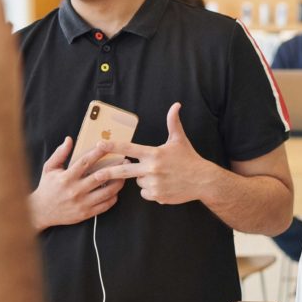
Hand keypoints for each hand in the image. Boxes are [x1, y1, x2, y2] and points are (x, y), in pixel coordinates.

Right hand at [29, 137, 125, 230]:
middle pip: (101, 177)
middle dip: (115, 167)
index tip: (109, 145)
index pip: (86, 162)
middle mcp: (75, 190)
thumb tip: (69, 139)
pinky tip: (116, 190)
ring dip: (118, 182)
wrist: (41, 211)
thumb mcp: (49, 168)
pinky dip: (113, 197)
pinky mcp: (86, 213)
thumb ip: (60, 154)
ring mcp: (82, 203)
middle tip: (125, 160)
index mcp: (66, 177)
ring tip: (124, 175)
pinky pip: (106, 205)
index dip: (98, 153)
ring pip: (107, 192)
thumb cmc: (46, 187)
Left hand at [93, 102, 208, 204]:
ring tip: (159, 175)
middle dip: (107, 173)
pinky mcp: (158, 196)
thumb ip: (173, 122)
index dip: (113, 146)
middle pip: (123, 172)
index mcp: (154, 154)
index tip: (99, 145)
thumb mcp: (179, 140)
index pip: (129, 148)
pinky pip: (145, 193)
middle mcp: (152, 169)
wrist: (204, 181)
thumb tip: (176, 105)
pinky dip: (150, 190)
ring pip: (137, 182)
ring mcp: (154, 184)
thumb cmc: (189, 159)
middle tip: (96, 174)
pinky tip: (162, 185)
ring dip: (142, 179)